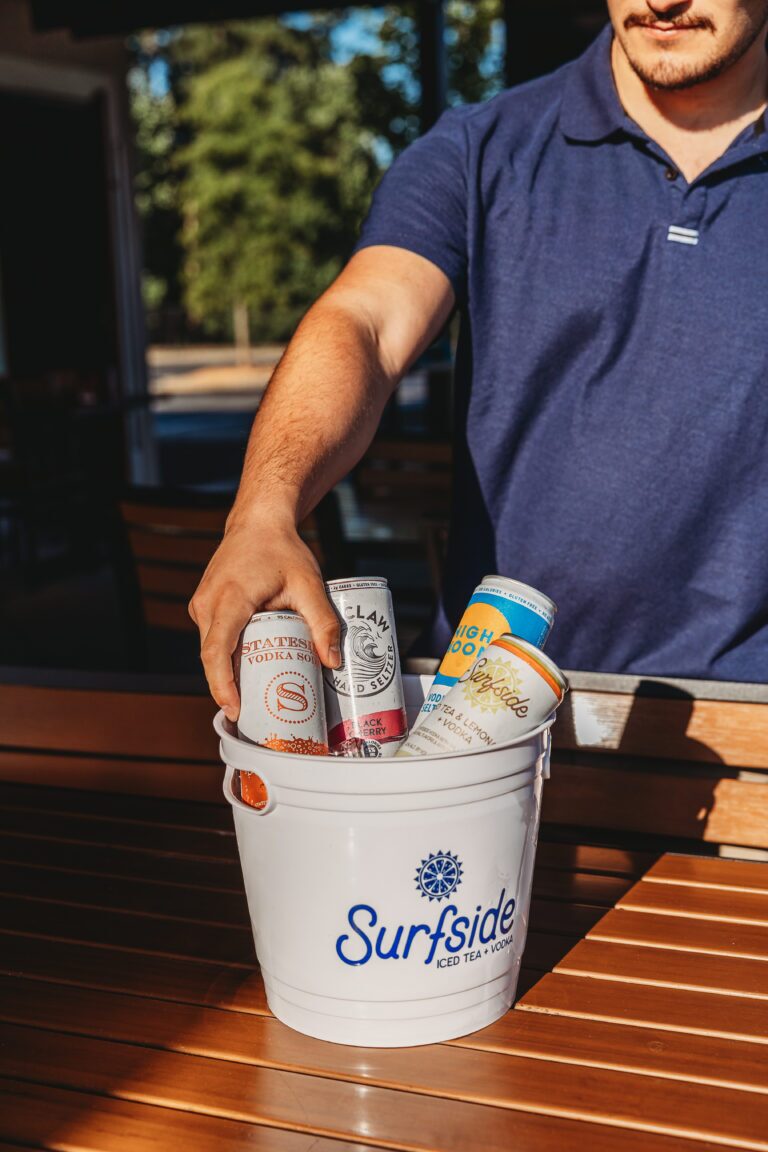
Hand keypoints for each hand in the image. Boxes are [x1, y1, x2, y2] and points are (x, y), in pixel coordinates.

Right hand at [189, 513, 340, 721]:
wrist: (258, 522)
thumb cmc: (282, 550)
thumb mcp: (309, 585)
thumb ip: (323, 623)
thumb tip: (332, 662)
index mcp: (230, 599)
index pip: (215, 651)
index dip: (221, 684)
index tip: (234, 708)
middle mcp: (207, 604)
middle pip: (212, 656)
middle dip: (228, 688)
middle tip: (253, 715)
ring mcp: (201, 605)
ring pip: (211, 649)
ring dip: (228, 672)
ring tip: (253, 698)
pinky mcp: (204, 606)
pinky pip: (213, 638)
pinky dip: (227, 655)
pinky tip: (249, 668)